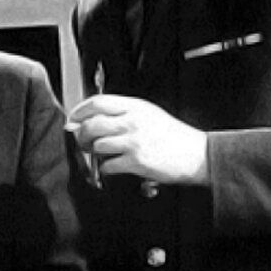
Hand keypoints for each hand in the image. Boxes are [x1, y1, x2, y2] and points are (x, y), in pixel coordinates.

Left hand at [66, 95, 209, 184]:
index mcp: (135, 106)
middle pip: (92, 124)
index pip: (98, 102)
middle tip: (83, 141)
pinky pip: (108, 165)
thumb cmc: (172, 136)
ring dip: (94, 152)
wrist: (197, 155)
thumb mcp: (149, 114)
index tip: (73, 119)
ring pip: (97, 145)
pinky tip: (113, 166)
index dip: (80, 111)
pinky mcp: (137, 161)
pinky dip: (106, 168)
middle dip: (81, 134)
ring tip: (101, 154)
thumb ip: (123, 113)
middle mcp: (133, 121)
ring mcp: (134, 141)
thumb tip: (92, 118)